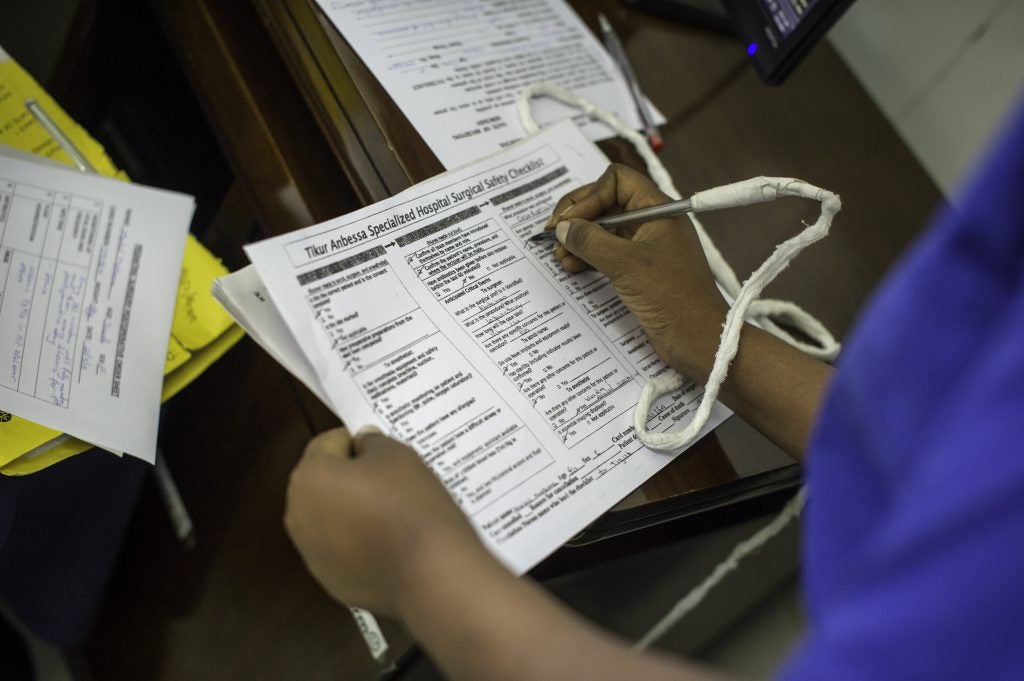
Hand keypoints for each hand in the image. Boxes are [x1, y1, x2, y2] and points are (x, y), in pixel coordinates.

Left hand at [284, 427, 485, 615]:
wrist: (429, 573)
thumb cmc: (409, 505)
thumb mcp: (396, 454)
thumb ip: (372, 442)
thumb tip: (363, 446)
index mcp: (308, 477)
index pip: (329, 444)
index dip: (358, 441)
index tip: (384, 450)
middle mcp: (298, 515)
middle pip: (325, 482)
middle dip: (351, 478)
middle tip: (392, 481)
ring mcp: (312, 554)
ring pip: (332, 518)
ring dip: (354, 511)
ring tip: (394, 514)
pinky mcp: (331, 582)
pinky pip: (342, 550)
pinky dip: (360, 543)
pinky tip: (391, 543)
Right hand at [547, 163, 727, 381]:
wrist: (697, 340)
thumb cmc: (674, 299)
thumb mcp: (627, 265)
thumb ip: (591, 241)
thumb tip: (563, 227)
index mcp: (658, 210)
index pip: (616, 182)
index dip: (589, 197)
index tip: (568, 222)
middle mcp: (651, 223)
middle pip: (606, 202)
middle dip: (578, 217)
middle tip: (554, 234)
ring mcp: (644, 246)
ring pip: (603, 229)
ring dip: (578, 238)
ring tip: (560, 255)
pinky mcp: (638, 269)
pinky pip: (606, 252)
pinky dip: (587, 256)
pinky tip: (572, 266)